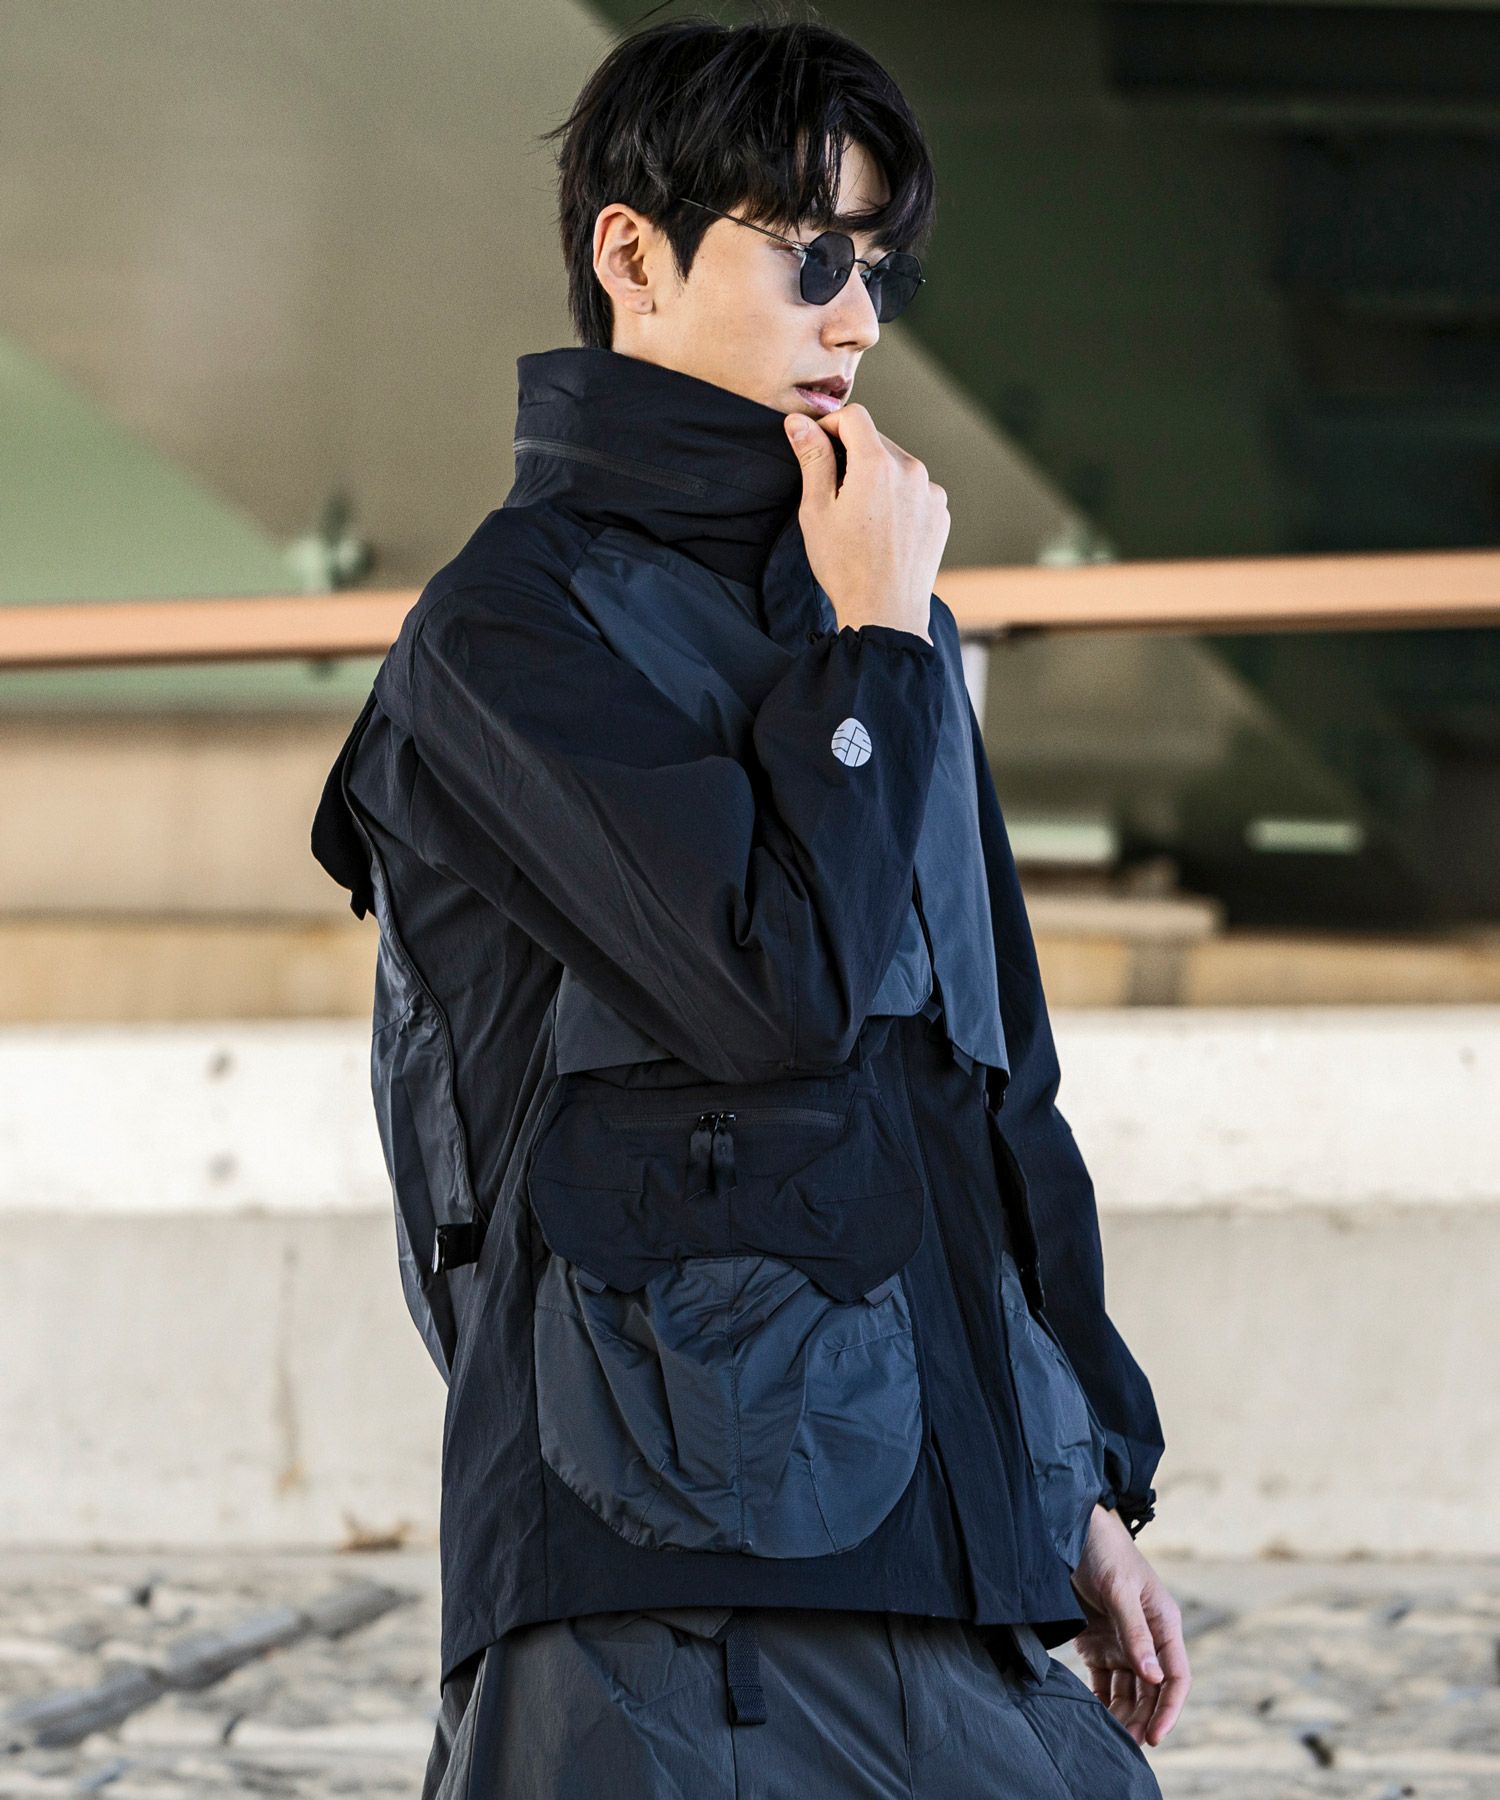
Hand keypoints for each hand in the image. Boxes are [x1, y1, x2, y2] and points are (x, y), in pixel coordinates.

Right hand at [782, 403, 945, 643]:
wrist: (886, 612)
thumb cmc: (845, 566)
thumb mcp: (817, 510)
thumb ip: (812, 458)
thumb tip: (799, 422)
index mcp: (877, 464)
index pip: (855, 416)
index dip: (831, 425)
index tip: (818, 445)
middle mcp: (911, 470)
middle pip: (876, 440)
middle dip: (853, 454)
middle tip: (834, 492)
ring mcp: (930, 492)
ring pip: (897, 465)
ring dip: (876, 476)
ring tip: (861, 516)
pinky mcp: (940, 512)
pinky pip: (915, 489)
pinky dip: (898, 497)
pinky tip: (883, 528)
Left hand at [1069, 1503, 1190, 1746]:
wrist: (1069, 1528)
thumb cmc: (1104, 1551)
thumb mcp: (1119, 1589)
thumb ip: (1135, 1633)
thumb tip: (1154, 1677)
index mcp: (1164, 1623)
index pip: (1176, 1676)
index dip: (1169, 1709)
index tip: (1155, 1736)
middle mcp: (1148, 1637)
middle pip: (1152, 1690)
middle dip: (1143, 1718)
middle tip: (1127, 1745)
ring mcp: (1123, 1642)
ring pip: (1129, 1690)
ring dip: (1123, 1714)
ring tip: (1111, 1738)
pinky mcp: (1098, 1643)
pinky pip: (1104, 1682)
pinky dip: (1102, 1701)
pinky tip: (1094, 1717)